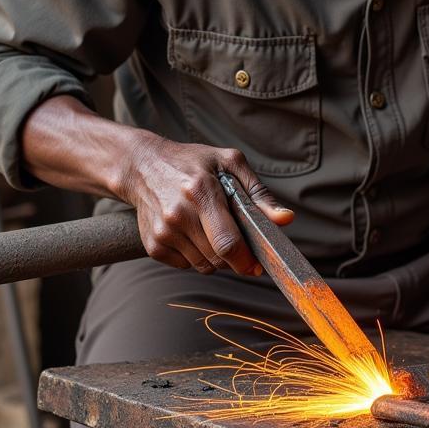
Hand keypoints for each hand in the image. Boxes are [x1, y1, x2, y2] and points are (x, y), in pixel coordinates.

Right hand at [117, 133, 292, 275]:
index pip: (227, 242)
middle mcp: (178, 215)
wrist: (142, 166)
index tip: (257, 264)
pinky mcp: (153, 246)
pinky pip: (186, 265)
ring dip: (216, 257)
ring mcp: (163, 232)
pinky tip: (194, 232)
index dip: (246, 260)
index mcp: (201, 192)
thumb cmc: (192, 162)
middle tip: (238, 238)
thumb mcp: (229, 164)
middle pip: (218, 258)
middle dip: (235, 256)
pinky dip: (196, 256)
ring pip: (204, 266)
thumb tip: (286, 220)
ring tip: (213, 229)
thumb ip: (259, 194)